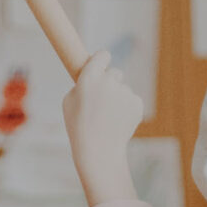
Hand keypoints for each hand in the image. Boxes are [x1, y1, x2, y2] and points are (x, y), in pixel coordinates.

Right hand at [62, 53, 142, 206]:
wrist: (99, 151)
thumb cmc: (79, 126)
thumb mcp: (69, 101)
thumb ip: (82, 83)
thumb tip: (93, 72)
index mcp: (89, 78)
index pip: (103, 55)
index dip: (102, 60)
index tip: (102, 63)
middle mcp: (109, 81)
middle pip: (115, 72)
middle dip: (110, 82)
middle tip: (101, 101)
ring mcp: (125, 92)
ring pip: (123, 89)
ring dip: (118, 98)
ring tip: (108, 117)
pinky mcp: (137, 103)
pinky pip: (132, 100)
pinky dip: (127, 108)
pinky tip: (117, 121)